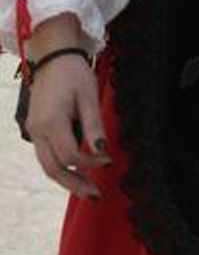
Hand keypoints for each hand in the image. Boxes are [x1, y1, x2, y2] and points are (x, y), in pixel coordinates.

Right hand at [24, 16, 109, 200]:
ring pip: (46, 165)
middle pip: (52, 168)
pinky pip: (46, 155)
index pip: (70, 155)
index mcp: (50, 122)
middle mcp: (37, 131)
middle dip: (74, 185)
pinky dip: (61, 166)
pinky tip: (77, 173)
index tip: (109, 161)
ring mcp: (33, 131)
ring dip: (67, 180)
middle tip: (96, 197)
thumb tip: (102, 152)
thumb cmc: (74, 74)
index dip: (90, 163)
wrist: (53, 57)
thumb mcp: (89, 97)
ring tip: (88, 190)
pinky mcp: (35, 129)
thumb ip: (94, 126)